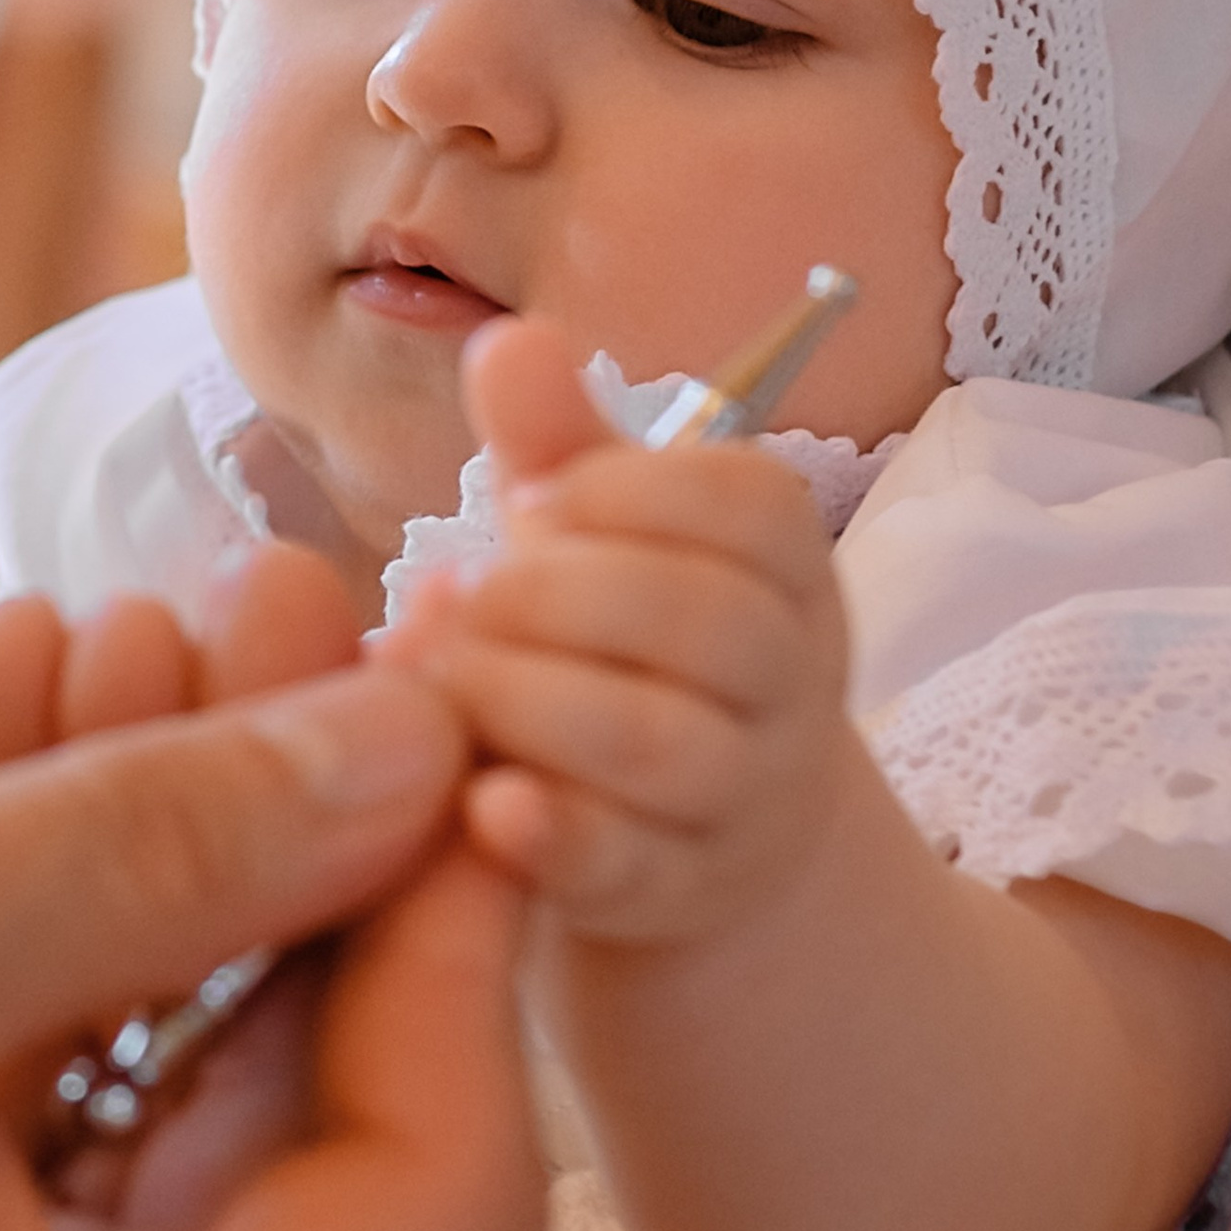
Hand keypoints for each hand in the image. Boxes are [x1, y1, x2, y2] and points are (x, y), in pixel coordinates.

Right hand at [0, 656, 535, 1230]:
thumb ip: (170, 840)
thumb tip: (403, 740)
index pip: (437, 1204)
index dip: (455, 928)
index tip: (442, 711)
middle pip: (321, 1152)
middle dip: (297, 859)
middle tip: (287, 614)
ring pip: (184, 1124)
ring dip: (166, 868)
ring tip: (138, 621)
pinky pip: (55, 1154)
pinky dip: (54, 958)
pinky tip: (34, 720)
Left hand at [384, 316, 852, 948]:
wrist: (692, 836)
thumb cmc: (629, 648)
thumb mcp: (605, 541)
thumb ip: (560, 444)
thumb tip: (510, 337)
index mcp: (789, 565)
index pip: (751, 506)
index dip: (626, 493)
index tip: (527, 499)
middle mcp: (791, 679)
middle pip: (706, 623)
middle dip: (562, 595)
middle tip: (455, 593)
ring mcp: (744, 797)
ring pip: (661, 743)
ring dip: (532, 701)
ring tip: (439, 676)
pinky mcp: (674, 893)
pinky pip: (626, 863)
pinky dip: (553, 831)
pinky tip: (481, 802)